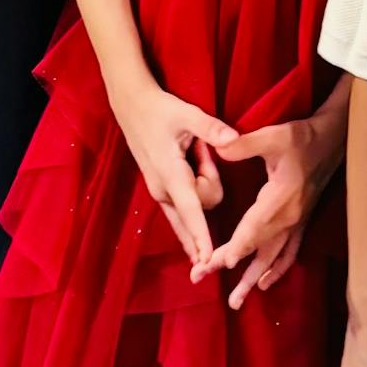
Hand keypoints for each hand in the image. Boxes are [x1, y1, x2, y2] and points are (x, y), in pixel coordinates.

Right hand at [111, 78, 237, 273]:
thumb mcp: (187, 114)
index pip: (192, 211)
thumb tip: (235, 139)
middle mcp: (163, 191)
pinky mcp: (160, 192)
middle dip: (210, 181)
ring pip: (194, 209)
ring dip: (202, 184)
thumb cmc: (160, 109)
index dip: (201, 236)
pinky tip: (198, 239)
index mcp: (170, 174)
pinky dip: (193, 215)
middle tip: (201, 146)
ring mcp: (160, 194)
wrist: (131, 106)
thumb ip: (211, 128)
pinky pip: (182, 213)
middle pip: (201, 209)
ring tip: (193, 151)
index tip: (207, 260)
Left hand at [195, 113, 342, 308]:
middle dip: (228, 263)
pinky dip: (276, 270)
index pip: (254, 226)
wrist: (331, 142)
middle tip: (200, 277)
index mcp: (280, 196)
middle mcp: (289, 216)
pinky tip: (264, 284)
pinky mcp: (301, 223)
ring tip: (235, 301)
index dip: (237, 245)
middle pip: (256, 247)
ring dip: (251, 278)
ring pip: (272, 257)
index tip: (218, 263)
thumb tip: (219, 147)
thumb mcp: (274, 135)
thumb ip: (246, 144)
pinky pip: (288, 254)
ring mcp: (296, 223)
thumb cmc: (301, 138)